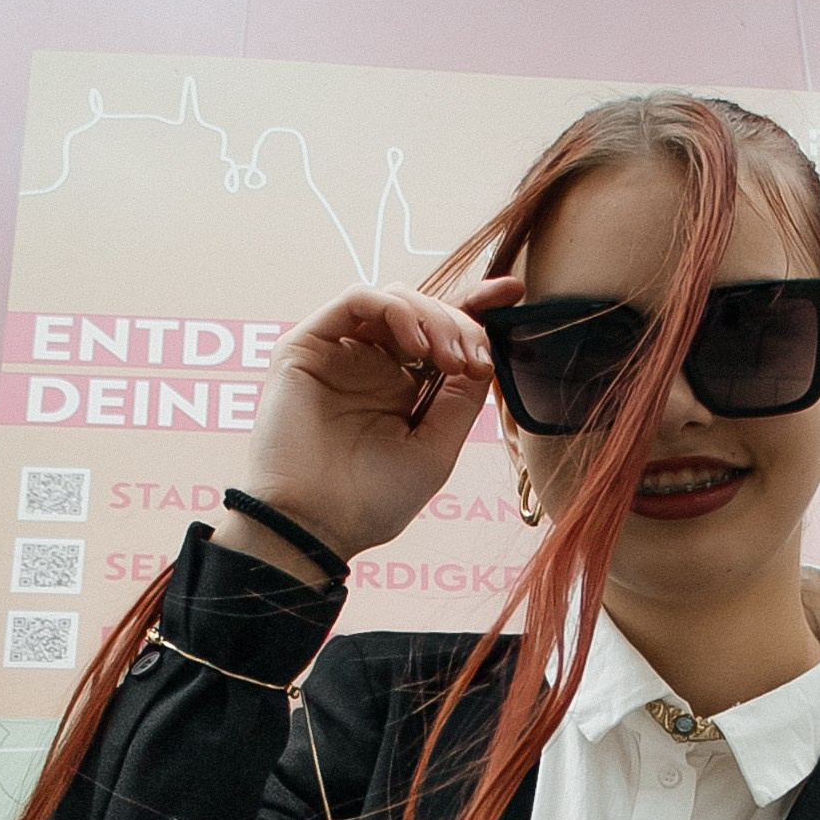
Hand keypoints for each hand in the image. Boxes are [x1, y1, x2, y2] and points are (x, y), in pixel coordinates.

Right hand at [239, 279, 524, 569]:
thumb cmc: (371, 502)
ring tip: (449, 359)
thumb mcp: (435, 449)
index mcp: (399, 390)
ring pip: (395, 299)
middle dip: (462, 325)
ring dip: (433, 317)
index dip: (475, 310)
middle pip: (424, 312)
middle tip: (476, 362)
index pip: (440, 336)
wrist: (314, 527)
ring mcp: (338, 354)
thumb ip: (460, 401)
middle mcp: (369, 366)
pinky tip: (416, 345)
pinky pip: (356, 299)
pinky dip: (395, 309)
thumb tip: (485, 356)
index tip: (513, 293)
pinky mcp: (306, 347)